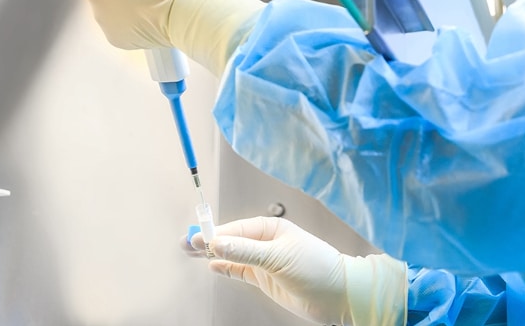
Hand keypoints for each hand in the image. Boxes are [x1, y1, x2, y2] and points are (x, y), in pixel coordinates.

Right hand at [191, 217, 405, 325]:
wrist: (338, 295)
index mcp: (271, 228)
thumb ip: (246, 252)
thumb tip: (219, 244)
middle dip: (209, 241)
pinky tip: (213, 266)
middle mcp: (266, 243)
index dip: (215, 233)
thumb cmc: (318, 267)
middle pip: (231, 240)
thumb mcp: (279, 257)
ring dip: (213, 254)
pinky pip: (239, 271)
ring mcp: (264, 261)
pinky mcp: (265, 278)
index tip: (198, 238)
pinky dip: (225, 268)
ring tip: (191, 252)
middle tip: (186, 243)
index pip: (236, 229)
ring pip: (231, 256)